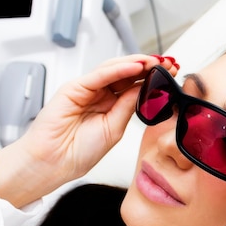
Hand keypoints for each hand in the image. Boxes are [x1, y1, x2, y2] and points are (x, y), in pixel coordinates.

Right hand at [0, 55, 177, 206]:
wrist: (53, 164)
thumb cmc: (77, 153)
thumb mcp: (114, 128)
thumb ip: (128, 106)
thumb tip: (145, 89)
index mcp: (109, 106)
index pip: (134, 85)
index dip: (153, 78)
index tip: (172, 73)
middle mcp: (98, 95)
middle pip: (126, 73)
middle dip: (149, 66)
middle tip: (169, 62)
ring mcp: (86, 90)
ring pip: (114, 69)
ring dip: (136, 63)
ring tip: (156, 61)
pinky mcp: (74, 88)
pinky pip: (99, 75)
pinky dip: (118, 69)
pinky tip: (135, 66)